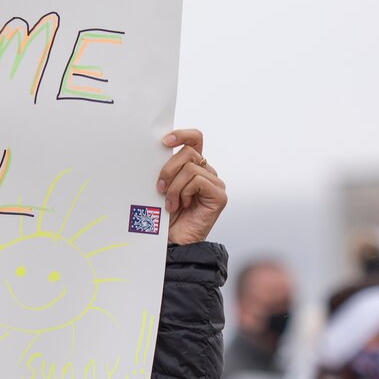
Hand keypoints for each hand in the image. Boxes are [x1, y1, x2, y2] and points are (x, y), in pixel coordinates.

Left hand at [156, 130, 226, 246]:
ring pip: (191, 168)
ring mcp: (215, 184)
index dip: (182, 135)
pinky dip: (184, 192)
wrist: (173, 242)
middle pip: (189, 153)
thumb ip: (166, 168)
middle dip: (168, 169)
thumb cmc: (165, 217)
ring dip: (174, 187)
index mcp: (195, 167)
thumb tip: (160, 150)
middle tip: (159, 187)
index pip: (195, 140)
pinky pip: (198, 180)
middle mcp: (207, 173)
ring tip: (170, 203)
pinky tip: (182, 206)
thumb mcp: (163, 186)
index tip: (164, 141)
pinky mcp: (219, 196)